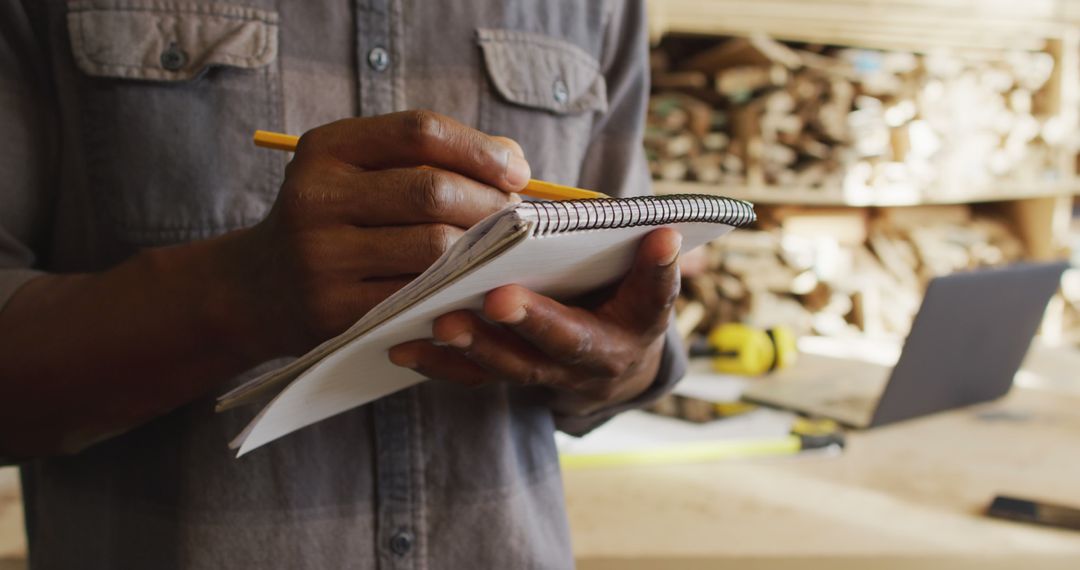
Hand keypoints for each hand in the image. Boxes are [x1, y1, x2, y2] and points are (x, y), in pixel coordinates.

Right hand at [222, 111, 530, 359]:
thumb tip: (513, 159)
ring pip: (433, 248)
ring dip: (483, 250)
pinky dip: (459, 289)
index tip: (517, 171)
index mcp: (325, 149)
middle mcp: (315, 197)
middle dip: (491, 204)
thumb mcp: (360, 171)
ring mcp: (320, 258)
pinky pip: (420, 297)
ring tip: (501, 249)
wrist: (258, 288)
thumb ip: (430, 156)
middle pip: (431, 191)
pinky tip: (474, 285)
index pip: (419, 132)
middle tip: (516, 218)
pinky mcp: (334, 311)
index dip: (480, 149)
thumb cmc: (336, 220)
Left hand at [388, 228, 682, 415]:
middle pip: (569, 340)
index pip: (655, 293)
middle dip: (535, 320)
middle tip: (498, 298)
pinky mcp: (515, 381)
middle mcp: (601, 356)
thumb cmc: (619, 294)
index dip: (659, 268)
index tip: (663, 234)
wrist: (611, 364)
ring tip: (442, 322)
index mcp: (640, 320)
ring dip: (479, 345)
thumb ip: (642, 251)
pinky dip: (439, 364)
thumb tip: (668, 224)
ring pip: (517, 366)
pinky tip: (403, 346)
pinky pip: (477, 379)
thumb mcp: (639, 275)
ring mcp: (556, 375)